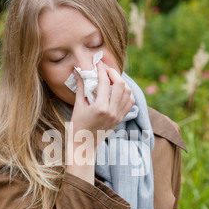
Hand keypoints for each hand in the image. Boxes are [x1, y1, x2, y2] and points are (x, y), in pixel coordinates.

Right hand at [65, 62, 134, 183]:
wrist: (84, 144)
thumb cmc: (78, 125)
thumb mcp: (78, 105)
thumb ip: (81, 87)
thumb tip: (79, 70)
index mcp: (100, 107)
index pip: (104, 82)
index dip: (102, 69)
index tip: (98, 64)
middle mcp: (112, 111)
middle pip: (120, 84)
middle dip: (113, 73)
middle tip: (106, 69)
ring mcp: (118, 116)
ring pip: (128, 92)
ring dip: (121, 82)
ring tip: (112, 78)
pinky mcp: (121, 118)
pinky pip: (130, 102)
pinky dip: (126, 93)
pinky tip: (118, 90)